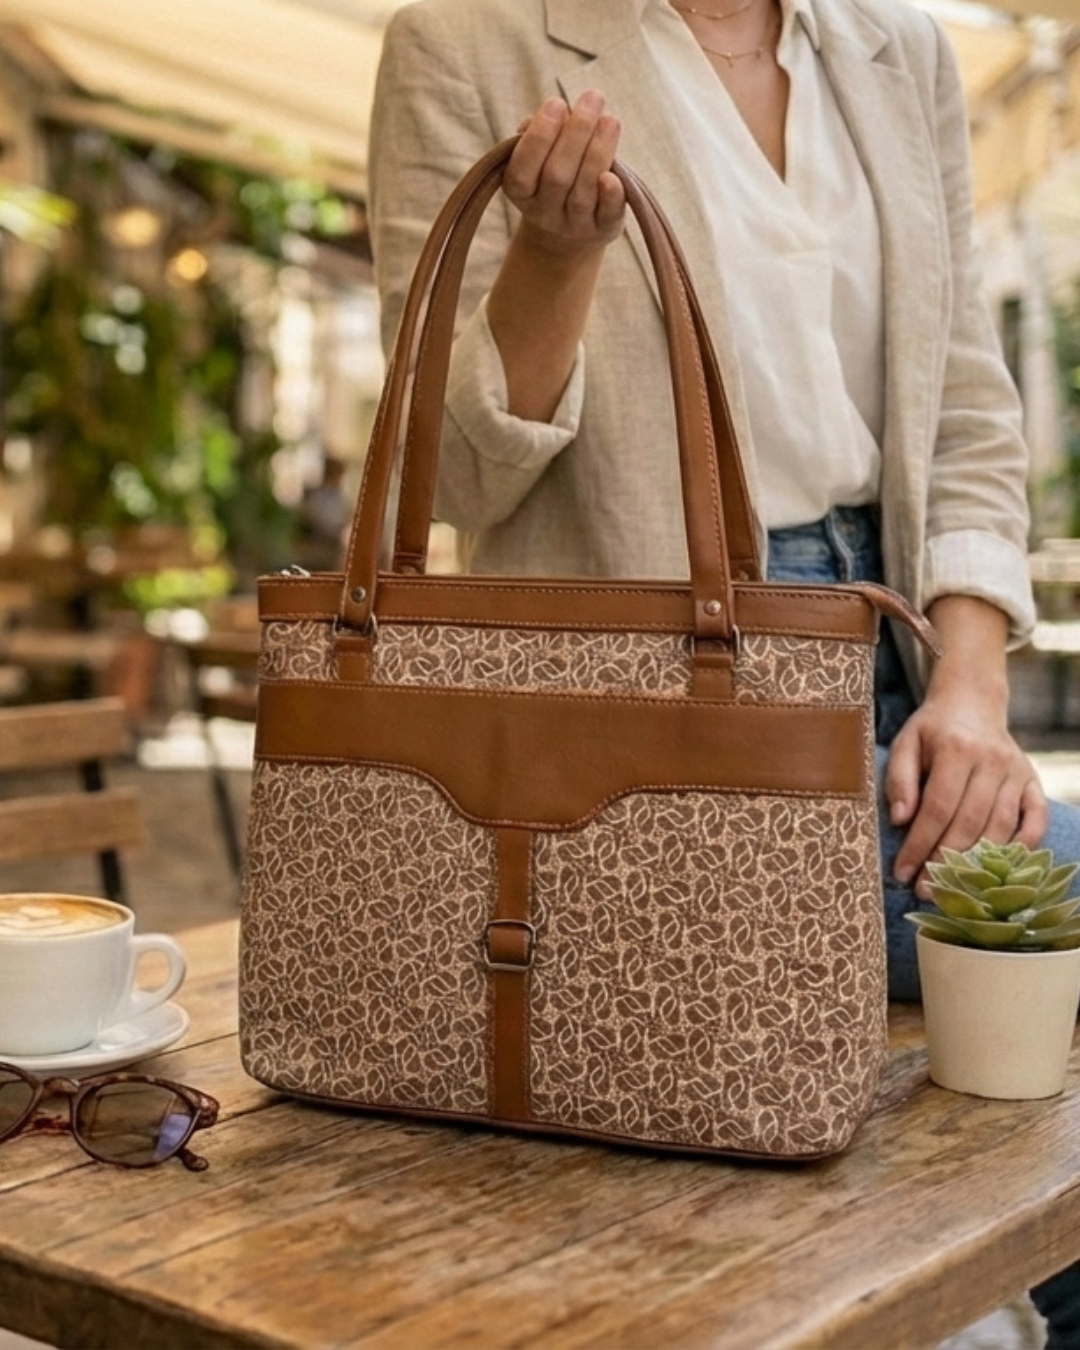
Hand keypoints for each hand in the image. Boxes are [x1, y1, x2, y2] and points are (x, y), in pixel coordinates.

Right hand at [505, 91, 624, 253]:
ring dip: (598, 152)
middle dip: (576, 133)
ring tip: (610, 120)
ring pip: (583, 191)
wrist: (572, 225)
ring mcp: (573, 225)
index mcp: (520, 190)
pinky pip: (607, 214)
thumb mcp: (539, 154)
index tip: (557, 102)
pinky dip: (611, 195)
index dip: (539, 137)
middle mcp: (544, 212)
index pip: (522, 169)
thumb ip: (541, 131)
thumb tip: (558, 114)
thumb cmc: (554, 172)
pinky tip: (614, 175)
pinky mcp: (602, 229)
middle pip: (557, 176)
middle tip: (593, 98)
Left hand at [886, 598, 1047, 895]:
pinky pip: (1036, 820)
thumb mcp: (905, 742)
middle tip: (924, 889)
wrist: (972, 702)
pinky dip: (1023, 847)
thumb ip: (900, 779)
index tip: (902, 872)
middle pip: (969, 823)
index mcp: (958, 750)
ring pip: (1000, 827)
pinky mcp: (1033, 781)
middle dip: (944, 861)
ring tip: (953, 887)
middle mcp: (992, 762)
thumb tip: (901, 820)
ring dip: (977, 863)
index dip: (919, 844)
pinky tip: (1001, 869)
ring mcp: (1017, 772)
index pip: (937, 808)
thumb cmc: (932, 729)